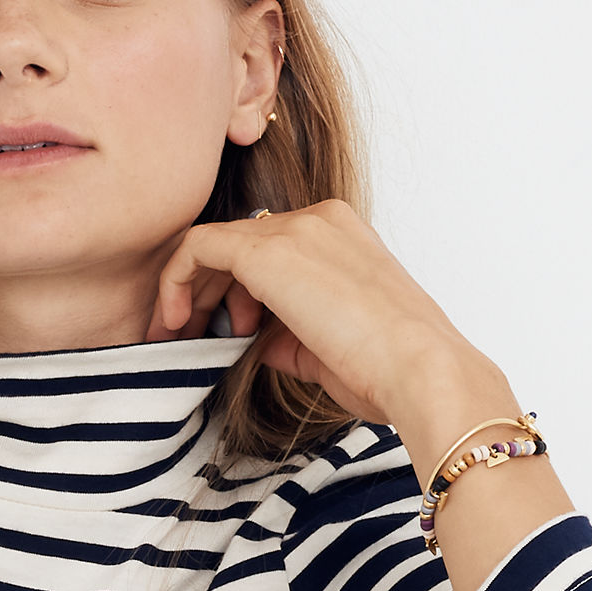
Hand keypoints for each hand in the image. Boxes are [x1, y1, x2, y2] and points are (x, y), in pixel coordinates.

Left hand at [148, 197, 516, 483]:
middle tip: (188, 333)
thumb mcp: (328, 347)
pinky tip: (172, 323)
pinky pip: (198, 248)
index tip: (232, 332)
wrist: (419, 370)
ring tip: (179, 334)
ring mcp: (295, 231)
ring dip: (188, 288)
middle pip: (239, 240)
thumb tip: (254, 340)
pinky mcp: (268, 252)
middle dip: (206, 288)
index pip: (270, 246)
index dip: (238, 289)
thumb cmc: (389, 370)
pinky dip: (175, 281)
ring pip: (215, 242)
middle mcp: (318, 220)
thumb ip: (287, 334)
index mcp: (341, 235)